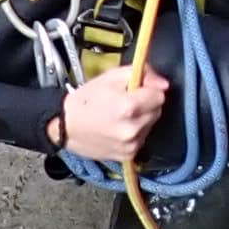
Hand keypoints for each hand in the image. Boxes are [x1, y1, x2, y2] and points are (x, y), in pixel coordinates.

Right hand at [53, 66, 168, 163]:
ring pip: (151, 125)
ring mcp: (131, 144)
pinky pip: (142, 138)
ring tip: (120, 116)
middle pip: (157, 110)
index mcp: (129, 106)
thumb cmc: (86, 100)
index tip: (136, 90)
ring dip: (141, 119)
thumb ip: (141, 73)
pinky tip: (119, 128)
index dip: (148, 90)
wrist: (65, 126)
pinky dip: (135, 132)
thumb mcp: (111, 76)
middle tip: (126, 101)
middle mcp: (133, 129)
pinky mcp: (129, 155)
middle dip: (146, 104)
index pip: (160, 95)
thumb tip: (163, 84)